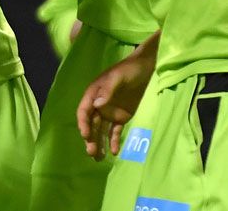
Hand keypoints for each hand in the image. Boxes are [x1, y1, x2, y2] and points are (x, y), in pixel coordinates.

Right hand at [76, 42, 154, 160]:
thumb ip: (107, 91)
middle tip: (92, 152)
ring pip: (101, 131)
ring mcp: (110, 112)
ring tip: (99, 158)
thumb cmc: (128, 69)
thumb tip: (96, 106)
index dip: (83, 124)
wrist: (144, 68)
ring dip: (99, 143)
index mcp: (93, 94)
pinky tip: (115, 152)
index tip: (85, 135)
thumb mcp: (118, 77)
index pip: (84, 112)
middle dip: (90, 139)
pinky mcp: (122, 117)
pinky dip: (114, 141)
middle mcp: (99, 105)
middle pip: (91, 124)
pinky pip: (115, 132)